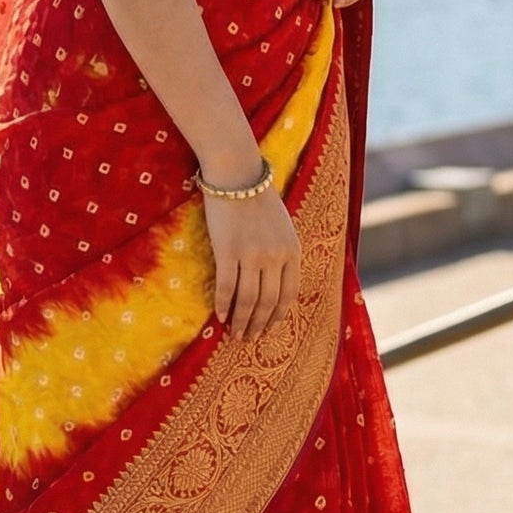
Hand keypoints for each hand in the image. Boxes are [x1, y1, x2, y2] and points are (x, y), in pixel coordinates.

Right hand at [200, 176, 301, 341]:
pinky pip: (227, 287)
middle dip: (260, 324)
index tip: (270, 328)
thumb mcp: (282, 226)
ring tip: (235, 334)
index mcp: (292, 250)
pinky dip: (224, 305)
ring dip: (242, 321)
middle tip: (250, 338)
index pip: (289, 293)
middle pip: (269, 301)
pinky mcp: (228, 251)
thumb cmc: (257, 198)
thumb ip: (283, 251)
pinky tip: (220, 316)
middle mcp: (276, 256)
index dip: (279, 315)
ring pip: (249, 300)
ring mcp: (252, 255)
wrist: (237, 175)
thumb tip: (276, 281)